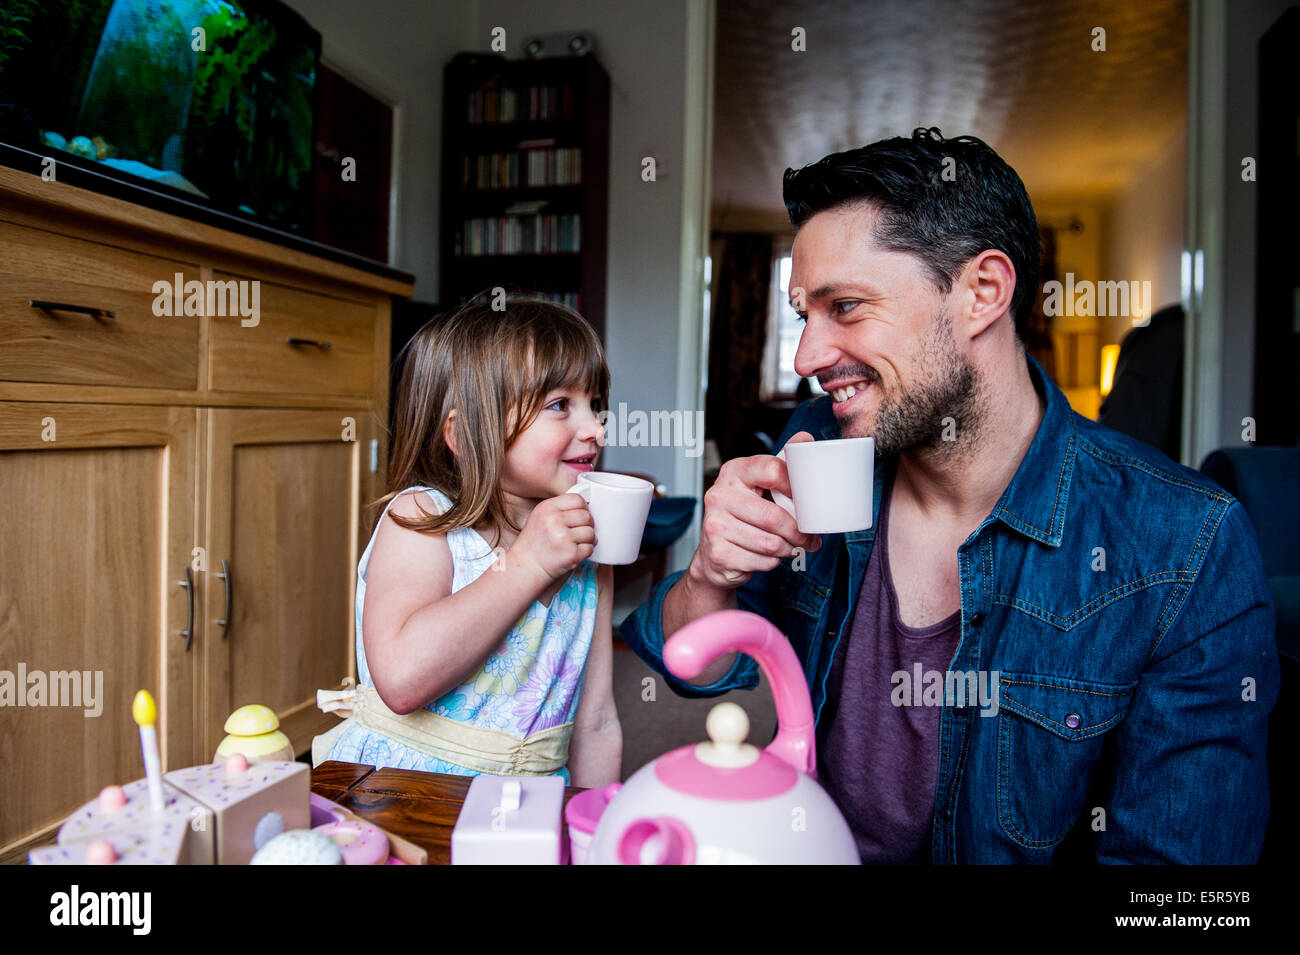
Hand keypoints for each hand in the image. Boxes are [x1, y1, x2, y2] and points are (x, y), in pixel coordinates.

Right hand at [510, 493, 595, 581]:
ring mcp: (563, 537)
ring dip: (587, 539)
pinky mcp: (570, 553)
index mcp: (547, 508)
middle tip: (579, 531)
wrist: (526, 566)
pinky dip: (585, 552)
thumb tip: (585, 507)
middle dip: (587, 525)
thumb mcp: (541, 517)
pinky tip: (574, 552)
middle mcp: (554, 520)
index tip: (579, 516)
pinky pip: (589, 548)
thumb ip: (560, 509)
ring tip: (576, 543)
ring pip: (590, 532)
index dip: (583, 508)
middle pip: (586, 516)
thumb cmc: (534, 543)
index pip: (577, 499)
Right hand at [688, 431, 820, 588]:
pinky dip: (773, 563)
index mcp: (734, 471)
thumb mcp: (760, 484)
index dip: (796, 488)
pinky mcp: (719, 553)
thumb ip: (782, 462)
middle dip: (798, 532)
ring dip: (787, 549)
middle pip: (774, 516)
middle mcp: (719, 495)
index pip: (773, 470)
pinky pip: (762, 561)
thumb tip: (805, 438)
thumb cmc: (743, 515)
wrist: (715, 553)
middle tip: (809, 538)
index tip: (807, 501)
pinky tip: (768, 556)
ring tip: (789, 546)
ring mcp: (715, 525)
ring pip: (770, 543)